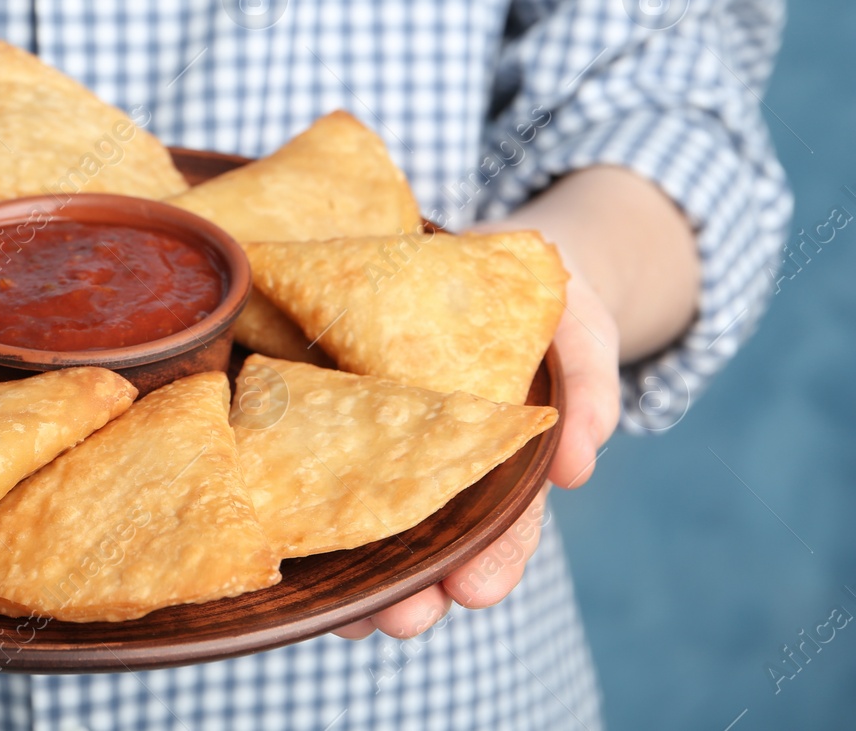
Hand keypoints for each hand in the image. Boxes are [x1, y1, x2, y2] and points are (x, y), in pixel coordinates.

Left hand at [330, 226, 622, 640]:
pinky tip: (292, 557)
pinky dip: (306, 517)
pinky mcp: (328, 419)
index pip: (506, 522)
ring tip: (350, 616)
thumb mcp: (576, 326)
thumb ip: (587, 385)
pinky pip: (313, 473)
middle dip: (419, 589)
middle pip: (432, 542)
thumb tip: (577, 464)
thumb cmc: (533, 302)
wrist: (470, 260)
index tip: (477, 590)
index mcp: (500, 456)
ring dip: (360, 579)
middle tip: (404, 619)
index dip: (495, 558)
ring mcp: (383, 450)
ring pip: (371, 528)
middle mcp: (440, 467)